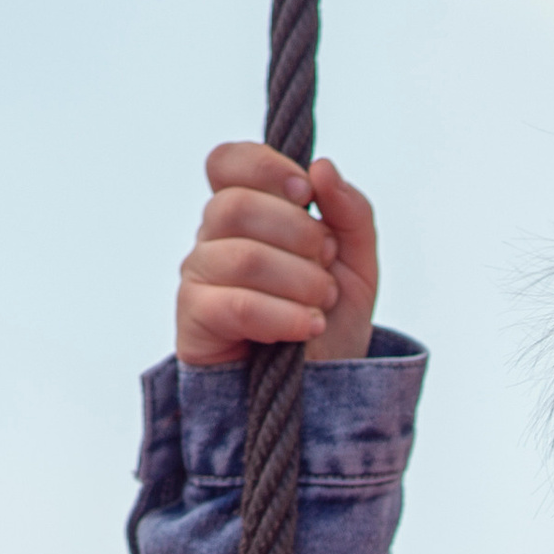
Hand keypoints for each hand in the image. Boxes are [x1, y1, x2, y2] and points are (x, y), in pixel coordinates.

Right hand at [177, 145, 379, 368]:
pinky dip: (283, 315)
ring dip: (299, 280)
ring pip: (242, 256)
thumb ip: (351, 212)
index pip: (228, 162)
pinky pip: (236, 304)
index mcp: (248, 211)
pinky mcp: (196, 319)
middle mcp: (214, 238)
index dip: (264, 166)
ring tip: (322, 303)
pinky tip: (308, 327)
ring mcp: (200, 276)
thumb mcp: (357, 264)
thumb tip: (322, 168)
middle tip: (327, 264)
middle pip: (237, 205)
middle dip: (299, 233)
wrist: (321, 392)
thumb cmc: (329, 321)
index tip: (306, 193)